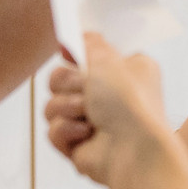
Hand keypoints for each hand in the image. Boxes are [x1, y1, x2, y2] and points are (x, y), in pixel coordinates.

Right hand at [45, 33, 173, 186]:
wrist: (134, 151)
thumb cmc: (130, 104)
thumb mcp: (110, 60)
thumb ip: (92, 44)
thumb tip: (79, 36)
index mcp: (124, 73)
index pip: (88, 57)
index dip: (76, 55)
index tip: (69, 53)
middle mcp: (109, 97)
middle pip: (61, 79)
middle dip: (67, 84)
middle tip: (85, 90)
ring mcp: (93, 122)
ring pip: (53, 105)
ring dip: (66, 108)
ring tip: (87, 116)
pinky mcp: (79, 145)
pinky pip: (53, 131)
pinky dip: (66, 131)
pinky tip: (85, 136)